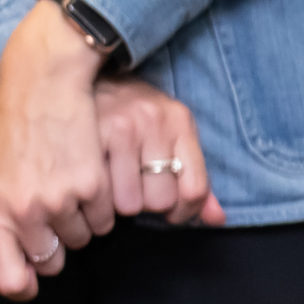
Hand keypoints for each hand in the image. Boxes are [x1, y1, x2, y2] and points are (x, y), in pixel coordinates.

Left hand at [0, 0, 113, 300]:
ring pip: (85, 236)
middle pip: (54, 260)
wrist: (39, 83)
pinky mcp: (92, 185)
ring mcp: (59, 201)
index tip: (33, 280)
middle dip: (57, 240)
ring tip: (71, 182)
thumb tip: (14, 273)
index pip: (10, 279)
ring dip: (83, 218)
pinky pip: (107, 214)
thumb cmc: (10, 129)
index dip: (24, 285)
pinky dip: (103, 201)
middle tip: (54, 205)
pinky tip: (90, 172)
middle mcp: (24, 213)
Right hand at [95, 76, 224, 227]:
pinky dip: (96, 202)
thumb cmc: (132, 118)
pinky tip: (94, 187)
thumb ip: (194, 179)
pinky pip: (98, 195)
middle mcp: (152, 120)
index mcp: (179, 120)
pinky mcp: (87, 137)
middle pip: (160, 200)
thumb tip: (217, 220)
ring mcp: (118, 127)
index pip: (194, 189)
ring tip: (112, 187)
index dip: (184, 213)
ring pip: (128, 203)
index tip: (170, 214)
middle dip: (147, 206)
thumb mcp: (170, 138)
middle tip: (135, 190)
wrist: (86, 82)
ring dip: (118, 205)